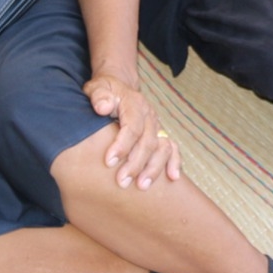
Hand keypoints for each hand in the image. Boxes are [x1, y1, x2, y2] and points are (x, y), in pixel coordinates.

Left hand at [84, 74, 180, 188]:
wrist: (119, 87)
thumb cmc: (105, 92)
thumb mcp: (98, 87)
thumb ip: (99, 96)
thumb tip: (103, 107)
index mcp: (134, 103)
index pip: (132, 126)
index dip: (122, 145)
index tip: (109, 162)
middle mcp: (149, 115)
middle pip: (148, 141)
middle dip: (136, 163)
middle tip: (122, 182)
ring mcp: (156, 125)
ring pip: (162, 147)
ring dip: (153, 167)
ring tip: (142, 185)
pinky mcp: (159, 134)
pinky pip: (172, 148)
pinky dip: (174, 162)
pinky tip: (172, 177)